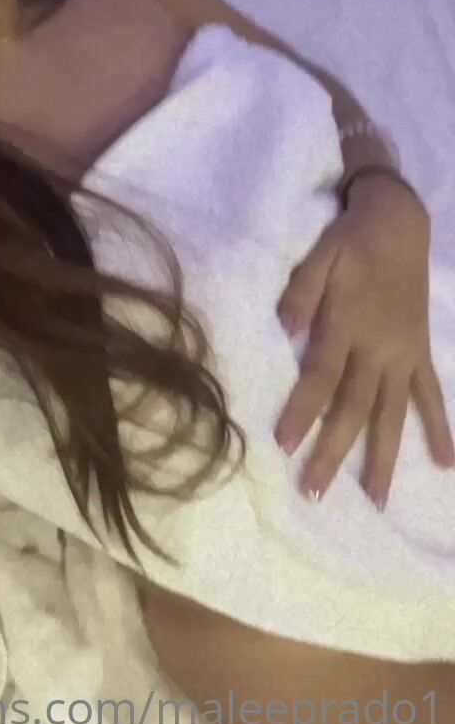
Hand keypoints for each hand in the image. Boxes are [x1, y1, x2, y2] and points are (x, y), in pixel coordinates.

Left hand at [274, 174, 454, 506]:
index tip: (285, 445)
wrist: (398, 223)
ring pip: (392, 412)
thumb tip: (284, 328)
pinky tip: (444, 462)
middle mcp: (378, 347)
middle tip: (314, 492)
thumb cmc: (350, 241)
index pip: (321, 377)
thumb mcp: (319, 256)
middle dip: (334, 451)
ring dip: (383, 456)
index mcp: (348, 324)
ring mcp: (404, 353)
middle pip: (354, 406)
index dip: (303, 411)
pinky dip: (439, 427)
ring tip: (376, 499)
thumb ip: (302, 292)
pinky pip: (432, 394)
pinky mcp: (420, 351)